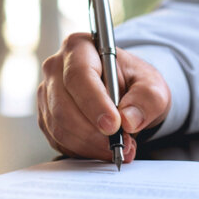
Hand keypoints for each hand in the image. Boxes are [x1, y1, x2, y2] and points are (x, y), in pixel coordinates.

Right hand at [37, 33, 170, 161]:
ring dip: (89, 145)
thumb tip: (129, 120)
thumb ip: (147, 99)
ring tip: (117, 147)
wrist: (124, 92)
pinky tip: (101, 148)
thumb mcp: (152, 85)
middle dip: (93, 133)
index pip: (78, 76)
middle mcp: (56, 68)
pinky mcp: (46, 117)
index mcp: (79, 48)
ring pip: (59, 127)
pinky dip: (82, 150)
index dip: (94, 103)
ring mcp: (47, 94)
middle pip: (63, 106)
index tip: (113, 125)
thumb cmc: (133, 82)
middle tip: (121, 144)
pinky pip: (58, 140)